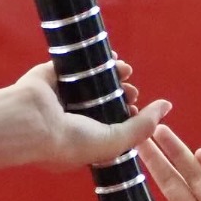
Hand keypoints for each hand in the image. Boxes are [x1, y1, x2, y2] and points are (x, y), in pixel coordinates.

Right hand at [10, 60, 170, 170]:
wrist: (33, 124)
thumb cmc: (69, 142)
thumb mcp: (114, 142)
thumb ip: (142, 127)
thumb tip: (167, 107)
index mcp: (83, 143)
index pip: (111, 128)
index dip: (127, 117)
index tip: (135, 110)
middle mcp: (72, 120)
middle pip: (104, 103)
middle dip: (123, 95)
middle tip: (133, 92)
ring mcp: (60, 97)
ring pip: (92, 82)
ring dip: (113, 75)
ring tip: (126, 72)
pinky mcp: (50, 76)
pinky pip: (75, 63)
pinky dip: (94, 58)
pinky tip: (112, 57)